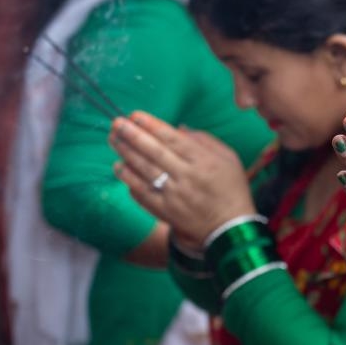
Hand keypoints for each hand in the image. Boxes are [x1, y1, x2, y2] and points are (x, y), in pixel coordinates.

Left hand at [111, 111, 254, 245]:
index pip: (173, 139)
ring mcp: (175, 196)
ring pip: (145, 171)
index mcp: (205, 162)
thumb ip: (205, 140)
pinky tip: (119, 167)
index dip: (152, 126)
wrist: (231, 228)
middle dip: (133, 136)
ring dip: (126, 154)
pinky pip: (142, 194)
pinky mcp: (166, 212)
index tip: (135, 115)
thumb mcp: (229, 159)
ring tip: (113, 140)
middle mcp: (187, 177)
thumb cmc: (232, 189)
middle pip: (155, 153)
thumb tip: (178, 128)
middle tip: (116, 123)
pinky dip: (129, 180)